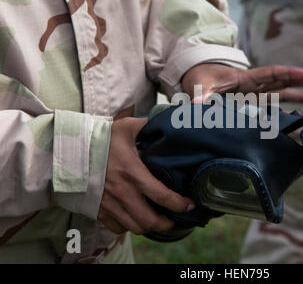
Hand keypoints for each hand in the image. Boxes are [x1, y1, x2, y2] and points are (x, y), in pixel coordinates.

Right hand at [99, 117, 194, 233]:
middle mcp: (122, 193)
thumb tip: (166, 121)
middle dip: (167, 223)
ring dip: (149, 226)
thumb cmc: (99, 138)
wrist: (67, 151)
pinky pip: (117, 228)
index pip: (162, 196)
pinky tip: (136, 218)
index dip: (180, 205)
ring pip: (134, 227)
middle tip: (175, 218)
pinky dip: (129, 227)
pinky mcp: (98, 209)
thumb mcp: (125, 127)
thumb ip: (148, 125)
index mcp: (132, 173)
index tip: (190, 206)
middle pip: (150, 220)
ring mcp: (109, 204)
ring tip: (158, 220)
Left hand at [182, 63, 302, 103]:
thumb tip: (197, 104)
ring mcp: (254, 96)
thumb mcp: (199, 85)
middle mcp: (254, 86)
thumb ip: (200, 94)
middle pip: (283, 82)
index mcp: (245, 79)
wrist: (196, 78)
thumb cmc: (199, 78)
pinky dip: (285, 111)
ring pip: (281, 94)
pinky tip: (298, 116)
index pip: (272, 74)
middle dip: (302, 81)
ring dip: (299, 96)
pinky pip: (271, 107)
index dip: (289, 74)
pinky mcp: (251, 105)